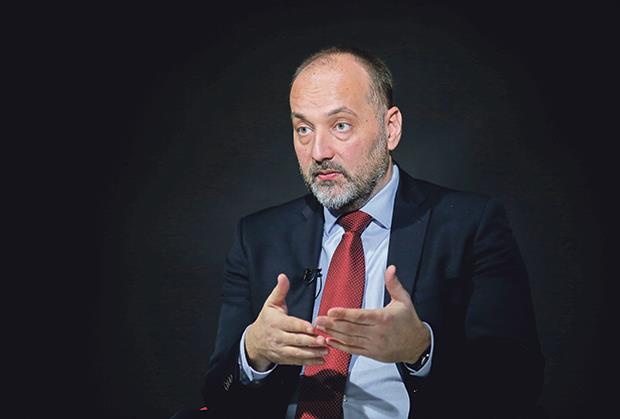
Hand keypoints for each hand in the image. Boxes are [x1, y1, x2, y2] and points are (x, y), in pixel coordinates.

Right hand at [245, 274, 328, 371]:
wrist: (254, 341)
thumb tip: (283, 276)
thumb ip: (280, 291)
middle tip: (323, 340)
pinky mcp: (284, 358)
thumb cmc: (266, 320)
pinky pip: (297, 361)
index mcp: (276, 322)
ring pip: (297, 352)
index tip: (313, 328)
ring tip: (325, 351)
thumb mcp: (271, 304)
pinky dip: (309, 362)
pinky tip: (320, 360)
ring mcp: (281, 349)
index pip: (291, 325)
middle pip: (296, 340)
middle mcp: (278, 337)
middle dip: (310, 341)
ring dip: (312, 353)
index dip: (302, 327)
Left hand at [315, 265, 429, 363]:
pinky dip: (340, 347)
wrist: (417, 345)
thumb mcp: (404, 300)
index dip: (345, 314)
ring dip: (333, 334)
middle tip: (317, 320)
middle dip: (333, 324)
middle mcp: (377, 333)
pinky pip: (353, 350)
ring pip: (350, 340)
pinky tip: (329, 341)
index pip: (360, 316)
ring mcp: (374, 345)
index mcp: (383, 318)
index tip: (331, 311)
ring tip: (319, 329)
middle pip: (351, 329)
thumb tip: (390, 268)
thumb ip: (394, 284)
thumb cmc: (409, 320)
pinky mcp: (372, 353)